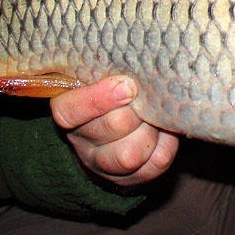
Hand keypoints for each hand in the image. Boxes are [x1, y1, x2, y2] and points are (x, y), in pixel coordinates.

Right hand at [50, 76, 179, 186]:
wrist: (114, 137)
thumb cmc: (110, 95)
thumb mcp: (99, 79)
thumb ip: (110, 69)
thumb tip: (137, 55)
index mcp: (68, 111)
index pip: (68, 110)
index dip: (99, 98)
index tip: (127, 85)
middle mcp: (82, 141)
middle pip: (112, 126)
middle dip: (137, 110)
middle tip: (147, 97)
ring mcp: (103, 165)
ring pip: (130, 154)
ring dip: (150, 131)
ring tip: (154, 117)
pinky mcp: (130, 179)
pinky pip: (155, 162)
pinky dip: (166, 144)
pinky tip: (164, 132)